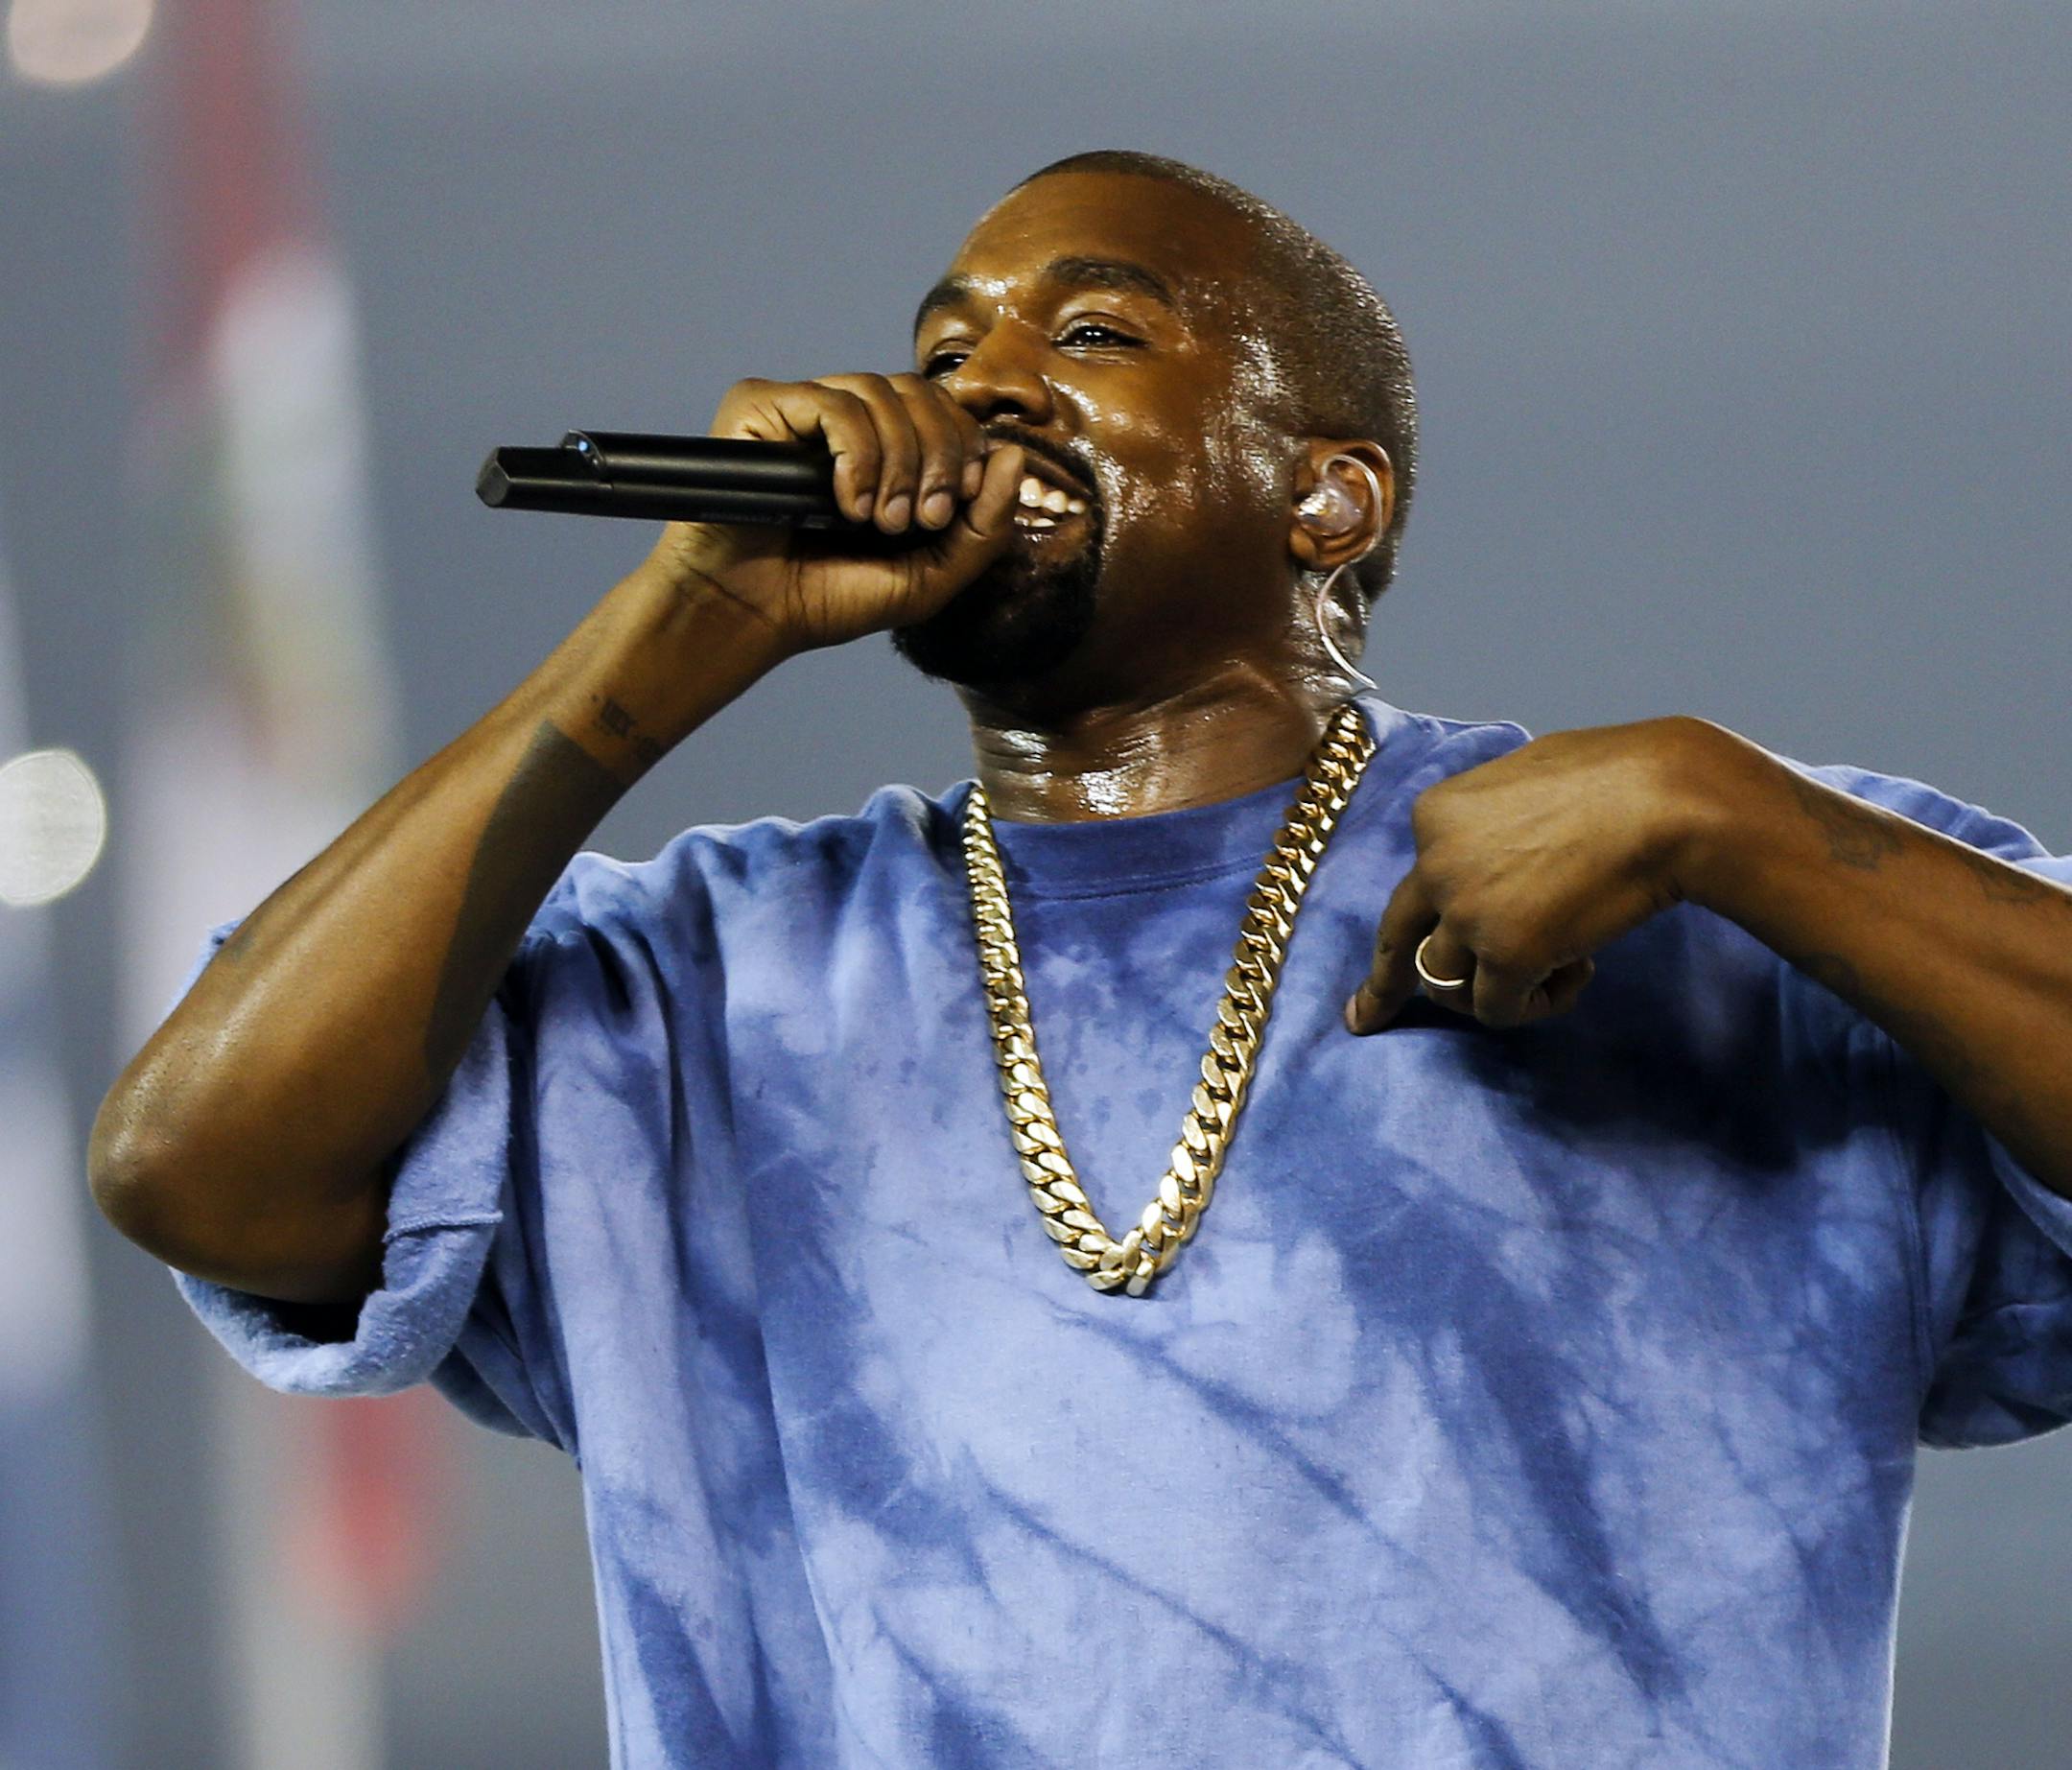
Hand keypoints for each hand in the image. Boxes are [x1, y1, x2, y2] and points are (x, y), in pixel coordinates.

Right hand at [637, 373, 1023, 655]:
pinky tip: (846, 503)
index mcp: (886, 450)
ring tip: (878, 521)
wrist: (750, 614)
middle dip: (937, 455)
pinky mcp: (762, 405)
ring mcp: (803, 409)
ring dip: (898, 462)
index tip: (955, 507)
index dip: (963, 447)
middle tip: (920, 521)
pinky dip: (856, 453)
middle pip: (920, 391)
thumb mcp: (928, 578)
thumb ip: (983, 527)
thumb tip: (1013, 454)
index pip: (945, 410)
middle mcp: (846, 422)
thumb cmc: (829, 599)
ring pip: (880, 390)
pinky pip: (833, 401)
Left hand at [1344, 716, 1727, 1032]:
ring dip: (1496, 987)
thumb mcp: (1526, 779)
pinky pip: (1497, 1010)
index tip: (1406, 944)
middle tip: (1366, 1017)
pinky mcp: (1504, 954)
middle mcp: (1434, 864)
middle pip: (1398, 938)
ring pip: (1446, 982)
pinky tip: (1577, 974)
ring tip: (1561, 966)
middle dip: (1381, 985)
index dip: (1430, 915)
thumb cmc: (1619, 778)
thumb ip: (1492, 822)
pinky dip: (1537, 1004)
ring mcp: (1465, 912)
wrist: (1667, 800)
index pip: (1416, 883)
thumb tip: (1498, 850)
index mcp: (1435, 816)